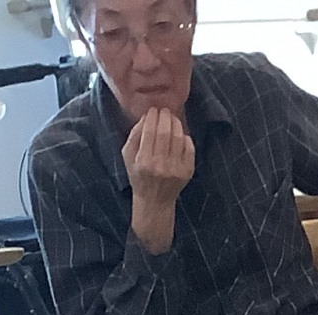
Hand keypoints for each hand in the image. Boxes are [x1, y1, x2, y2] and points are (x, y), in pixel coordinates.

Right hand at [122, 109, 193, 252]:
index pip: (149, 131)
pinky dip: (185, 137)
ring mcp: (176, 169)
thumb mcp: (128, 156)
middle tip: (164, 111)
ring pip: (178, 137)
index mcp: (143, 161)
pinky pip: (189, 147)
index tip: (153, 110)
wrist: (155, 201)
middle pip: (165, 132)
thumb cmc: (138, 176)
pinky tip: (179, 135)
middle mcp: (160, 165)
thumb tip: (146, 116)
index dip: (152, 116)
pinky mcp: (187, 172)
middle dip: (165, 116)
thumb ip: (134, 135)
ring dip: (176, 123)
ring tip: (172, 119)